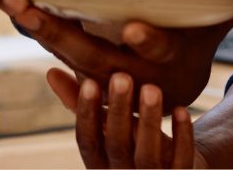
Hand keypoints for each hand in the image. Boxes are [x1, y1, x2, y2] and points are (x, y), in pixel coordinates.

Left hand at [19, 0, 232, 109]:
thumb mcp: (221, 22)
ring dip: (38, 28)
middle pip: (92, 53)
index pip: (154, 49)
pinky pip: (50, 49)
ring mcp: (99, 69)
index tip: (132, 26)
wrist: (165, 96)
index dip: (144, 40)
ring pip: (64, 51)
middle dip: (63, 30)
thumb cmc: (194, 42)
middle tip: (36, 7)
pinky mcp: (78, 63)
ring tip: (13, 1)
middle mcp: (127, 68)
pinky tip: (9, 6)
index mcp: (162, 57)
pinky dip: (32, 31)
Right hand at [47, 72, 202, 168]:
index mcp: (100, 163)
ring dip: (149, 120)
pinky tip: (182, 109)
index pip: (87, 142)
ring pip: (147, 156)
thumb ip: (79, 103)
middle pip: (117, 146)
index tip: (90, 82)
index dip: (87, 114)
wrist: (172, 166)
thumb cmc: (130, 140)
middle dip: (119, 111)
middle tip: (122, 77)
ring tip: (152, 88)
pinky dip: (182, 136)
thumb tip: (50, 72)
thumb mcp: (105, 125)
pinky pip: (182, 161)